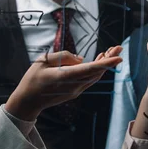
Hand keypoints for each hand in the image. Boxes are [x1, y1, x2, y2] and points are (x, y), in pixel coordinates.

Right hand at [5, 47, 122, 120]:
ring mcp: (75, 91)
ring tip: (110, 51)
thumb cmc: (32, 79)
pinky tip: (99, 61)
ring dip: (104, 64)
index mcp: (65, 77)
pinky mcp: (75, 92)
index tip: (119, 57)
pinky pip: (89, 80)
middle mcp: (74, 86)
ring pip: (95, 77)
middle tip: (119, 47)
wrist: (28, 101)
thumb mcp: (43, 60)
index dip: (106, 63)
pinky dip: (96, 70)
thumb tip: (81, 59)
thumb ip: (63, 56)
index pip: (90, 69)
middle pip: (97, 72)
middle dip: (109, 59)